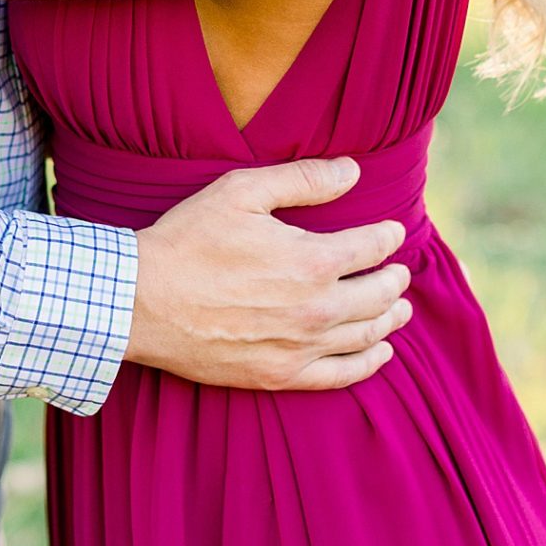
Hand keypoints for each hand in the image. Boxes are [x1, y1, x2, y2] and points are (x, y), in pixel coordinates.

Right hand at [125, 156, 413, 390]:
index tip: (393, 232)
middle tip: (400, 270)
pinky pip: (342, 375)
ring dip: (390, 318)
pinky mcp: (281, 375)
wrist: (144, 301)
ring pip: (366, 334)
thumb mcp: (241, 191)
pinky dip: (368, 363)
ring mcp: (301, 346)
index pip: (371, 247)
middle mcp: (316, 308)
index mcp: (312, 260)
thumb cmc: (189, 239)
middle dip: (395, 278)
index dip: (388, 237)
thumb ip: (303, 179)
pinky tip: (380, 353)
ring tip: (401, 307)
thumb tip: (353, 171)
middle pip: (378, 294)